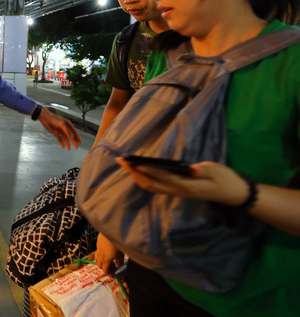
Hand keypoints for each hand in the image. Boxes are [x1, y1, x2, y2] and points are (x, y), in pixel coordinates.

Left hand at [37, 107, 80, 148]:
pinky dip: (61, 142)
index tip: (79, 142)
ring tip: (69, 148)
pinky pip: (59, 139)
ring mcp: (60, 131)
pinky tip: (63, 146)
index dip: (77, 137)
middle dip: (73, 141)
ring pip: (65, 138)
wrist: (45, 118)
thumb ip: (67, 131)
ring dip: (67, 143)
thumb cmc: (54, 119)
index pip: (74, 132)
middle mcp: (65, 128)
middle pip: (70, 136)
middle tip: (76, 147)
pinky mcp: (56, 133)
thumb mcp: (61, 124)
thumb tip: (72, 136)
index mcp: (68, 125)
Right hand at [95, 233, 122, 273]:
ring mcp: (98, 250)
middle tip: (111, 266)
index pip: (105, 270)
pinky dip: (100, 254)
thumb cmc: (117, 244)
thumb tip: (118, 265)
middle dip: (104, 268)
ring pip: (96, 259)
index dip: (109, 273)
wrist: (110, 232)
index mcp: (106, 260)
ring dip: (101, 261)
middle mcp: (100, 256)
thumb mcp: (121, 254)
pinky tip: (105, 251)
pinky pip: (97, 252)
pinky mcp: (97, 244)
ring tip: (106, 259)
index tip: (113, 273)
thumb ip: (119, 261)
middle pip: (100, 266)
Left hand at [116, 158, 249, 206]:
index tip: (137, 164)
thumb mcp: (216, 171)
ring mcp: (177, 193)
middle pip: (152, 184)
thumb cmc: (225, 179)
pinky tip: (137, 171)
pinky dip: (144, 179)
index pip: (165, 178)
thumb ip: (203, 171)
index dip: (150, 171)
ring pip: (151, 187)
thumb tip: (192, 169)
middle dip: (135, 173)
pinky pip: (156, 187)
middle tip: (122, 161)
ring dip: (136, 176)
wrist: (233, 194)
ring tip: (125, 164)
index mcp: (188, 186)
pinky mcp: (177, 191)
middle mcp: (179, 192)